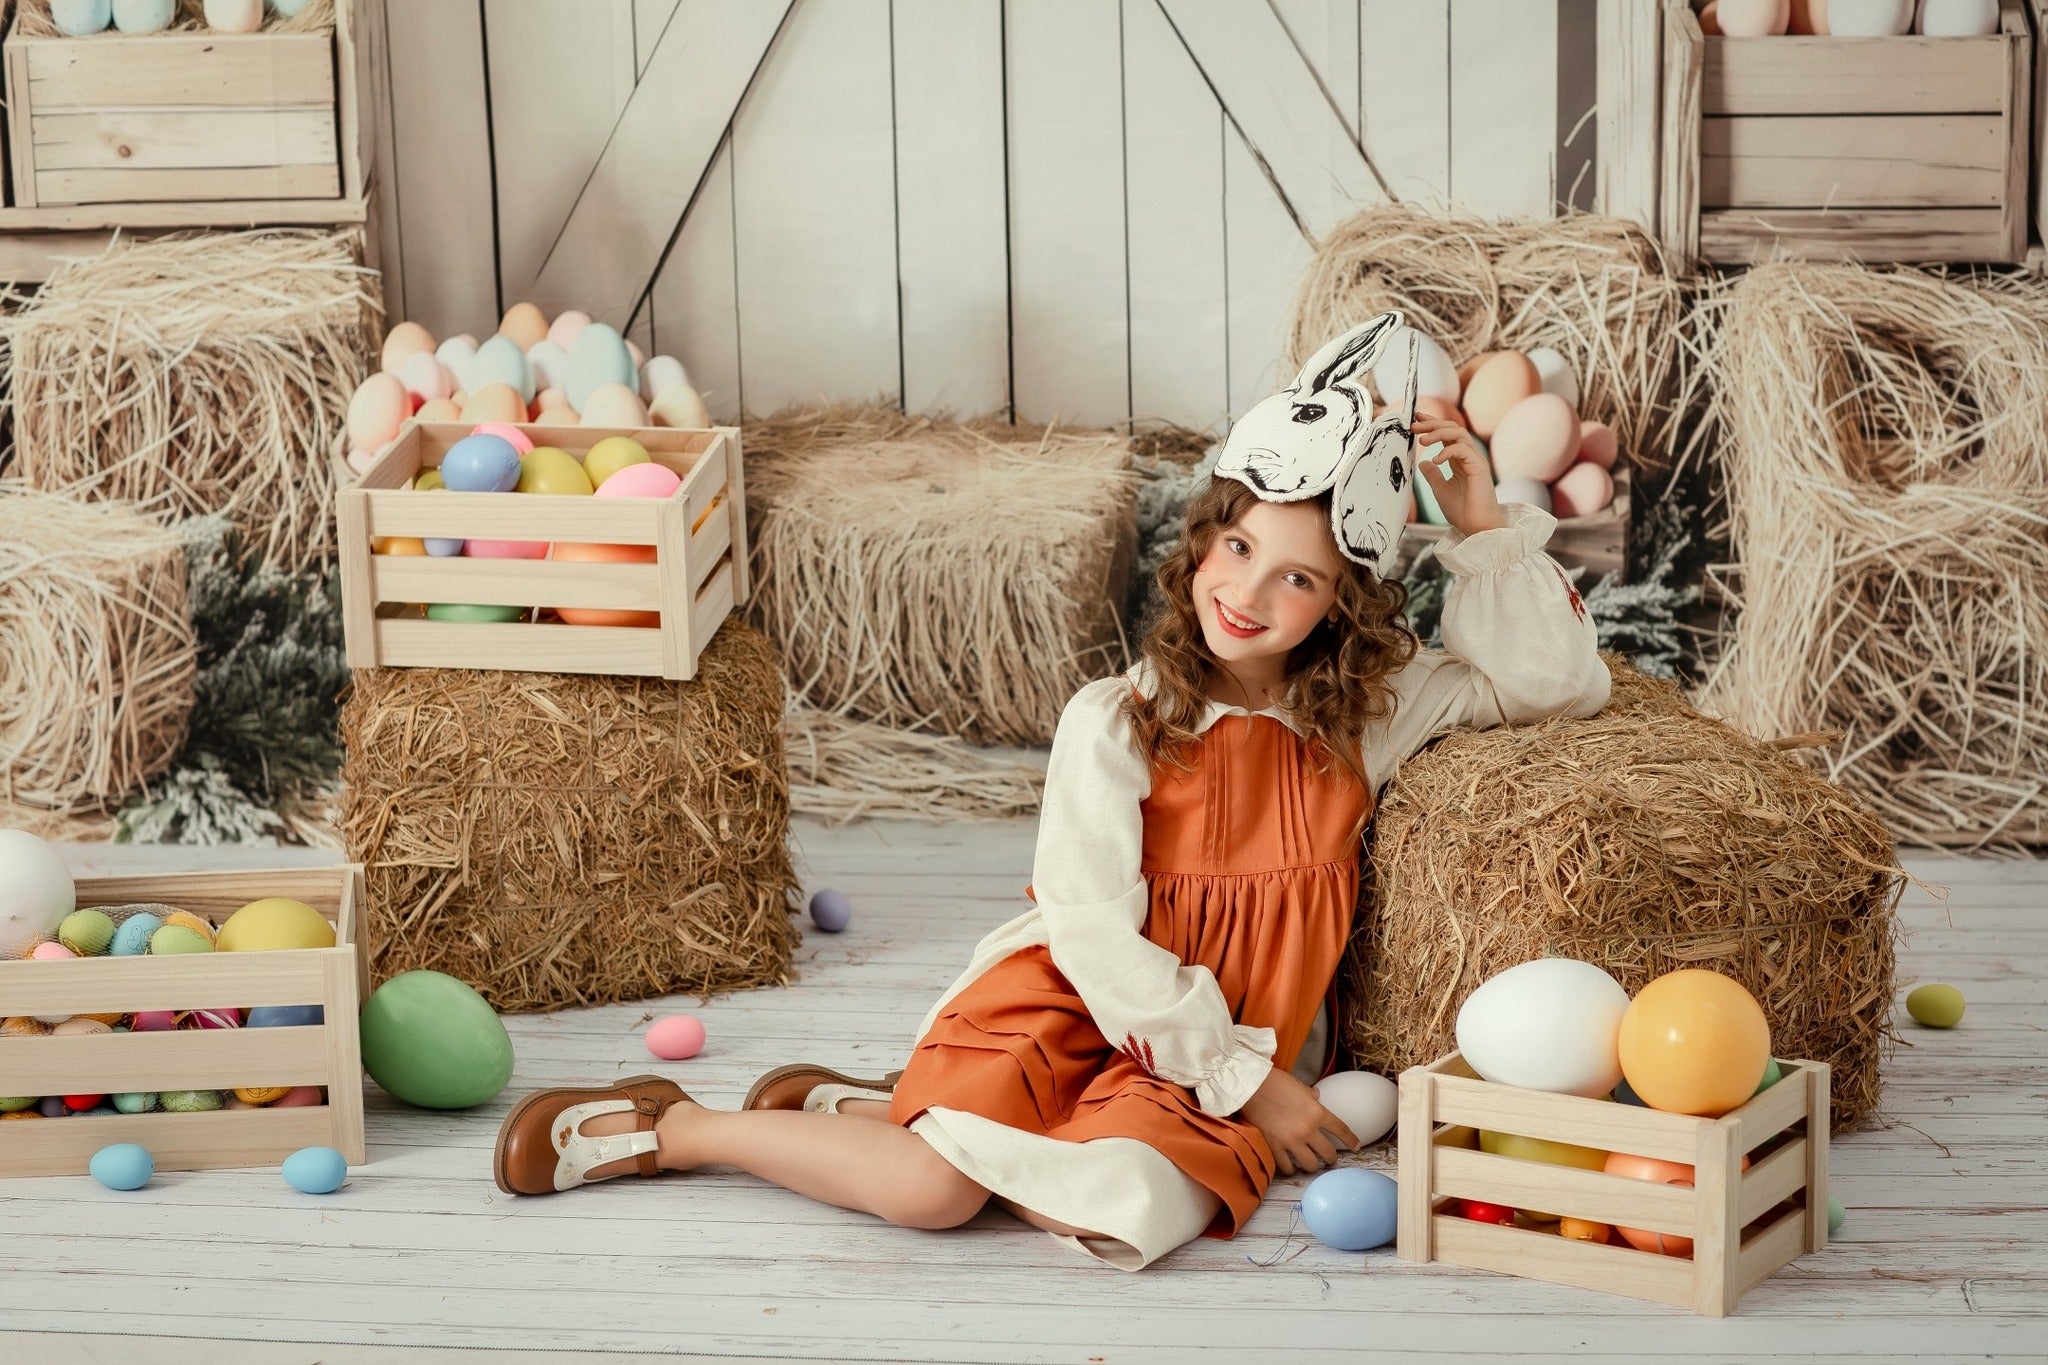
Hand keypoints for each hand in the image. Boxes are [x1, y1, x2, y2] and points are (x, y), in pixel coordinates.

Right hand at [1239, 1066, 1359, 1177]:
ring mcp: (1290, 1140)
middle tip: (1328, 1159)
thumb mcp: (1300, 1086)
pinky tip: (1290, 1165)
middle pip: (1328, 1154)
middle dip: (1330, 1159)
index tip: (1357, 1147)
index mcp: (1317, 1113)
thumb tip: (1316, 1097)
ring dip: (1311, 1165)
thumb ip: (1311, 1096)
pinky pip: (1287, 1167)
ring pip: (1310, 1165)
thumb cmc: (1276, 1082)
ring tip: (1308, 1163)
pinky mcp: (1274, 1146)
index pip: (1341, 1130)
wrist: (1251, 1085)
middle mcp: (1307, 1130)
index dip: (1351, 1140)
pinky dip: (1290, 1168)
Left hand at [1411, 415, 1505, 537]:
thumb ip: (1432, 474)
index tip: (1415, 419)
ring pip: (1459, 434)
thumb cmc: (1462, 511)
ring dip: (1438, 433)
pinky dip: (1447, 451)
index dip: (1432, 424)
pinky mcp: (1479, 467)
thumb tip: (1422, 463)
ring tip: (1421, 440)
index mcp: (1460, 460)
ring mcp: (1475, 460)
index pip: (1446, 434)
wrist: (1477, 527)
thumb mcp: (1440, 489)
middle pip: (1452, 429)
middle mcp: (1469, 456)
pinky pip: (1463, 450)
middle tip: (1414, 425)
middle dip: (1432, 424)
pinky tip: (1435, 460)